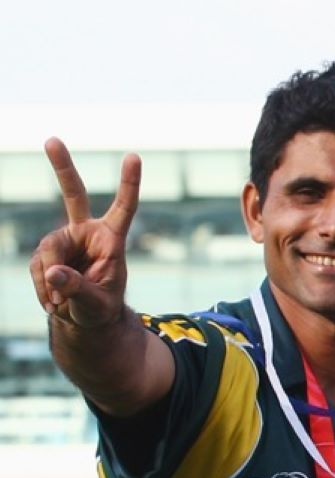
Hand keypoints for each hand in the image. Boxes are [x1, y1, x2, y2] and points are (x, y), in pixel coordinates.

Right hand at [31, 139, 139, 328]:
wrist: (84, 318)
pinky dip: (43, 288)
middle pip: (72, 195)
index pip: (124, 208)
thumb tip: (53, 272)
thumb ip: (78, 289)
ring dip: (50, 282)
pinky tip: (54, 303)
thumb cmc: (101, 309)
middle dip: (61, 167)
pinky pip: (38, 268)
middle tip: (51, 140)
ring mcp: (63, 240)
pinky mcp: (46, 253)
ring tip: (62, 303)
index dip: (129, 183)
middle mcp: (86, 233)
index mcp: (111, 239)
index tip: (134, 156)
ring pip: (47, 252)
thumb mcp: (96, 304)